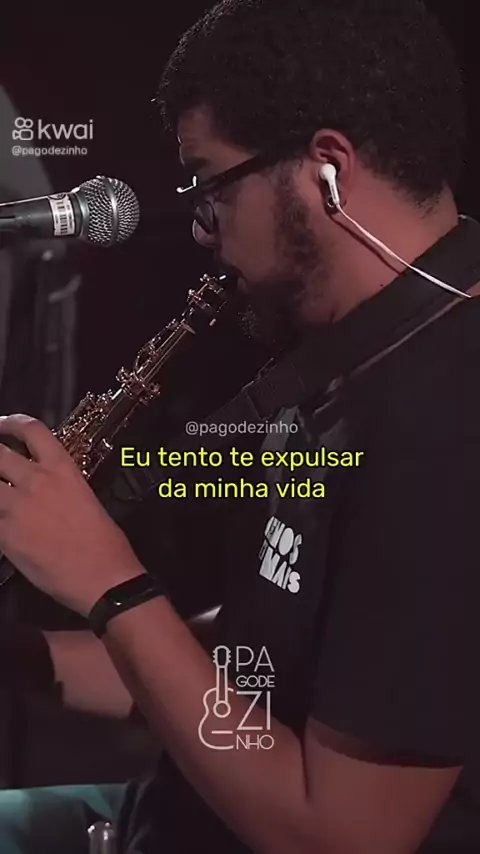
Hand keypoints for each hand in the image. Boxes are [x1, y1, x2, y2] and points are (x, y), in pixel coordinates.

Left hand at [0, 414, 144, 615]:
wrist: (102, 577)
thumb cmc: (104, 542)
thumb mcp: (85, 498)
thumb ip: (58, 485)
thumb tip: (39, 484)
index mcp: (62, 469)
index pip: (31, 429)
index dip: (9, 422)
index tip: (2, 427)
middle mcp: (35, 481)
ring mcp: (15, 508)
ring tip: (1, 498)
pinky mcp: (4, 535)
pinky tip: (2, 525)